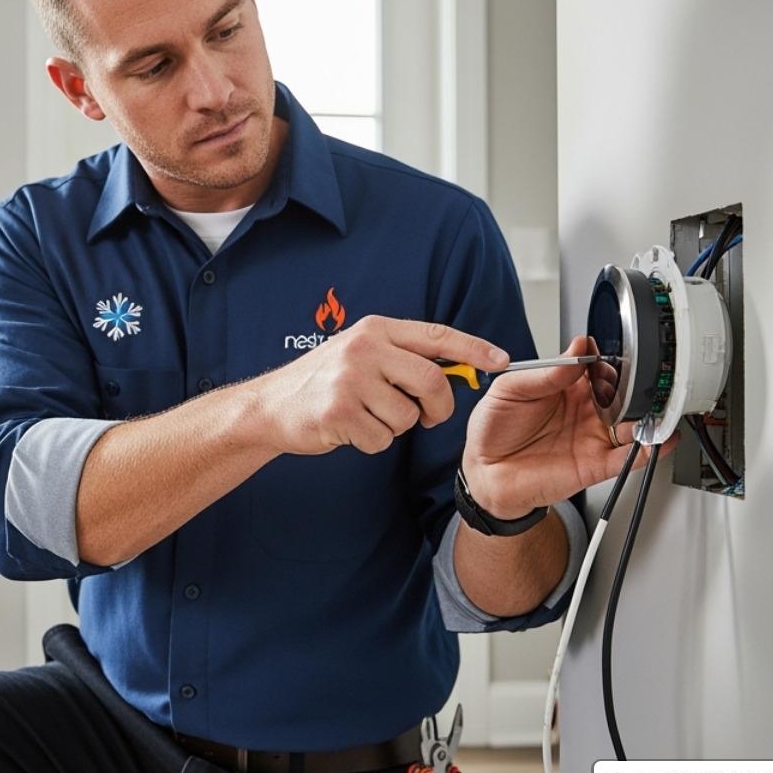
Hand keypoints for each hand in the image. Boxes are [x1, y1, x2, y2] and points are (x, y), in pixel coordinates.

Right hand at [249, 315, 508, 455]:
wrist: (271, 405)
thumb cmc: (322, 382)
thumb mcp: (361, 354)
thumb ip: (403, 357)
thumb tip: (458, 372)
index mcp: (375, 330)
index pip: (437, 335)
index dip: (474, 349)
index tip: (501, 361)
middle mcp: (364, 349)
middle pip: (432, 380)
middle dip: (439, 406)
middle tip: (430, 416)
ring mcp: (350, 380)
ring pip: (408, 416)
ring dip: (395, 427)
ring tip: (366, 417)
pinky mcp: (339, 412)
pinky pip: (382, 439)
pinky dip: (372, 442)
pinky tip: (350, 430)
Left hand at [461, 336, 674, 516]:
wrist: (486, 473)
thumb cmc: (494, 430)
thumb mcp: (510, 389)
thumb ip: (545, 373)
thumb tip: (577, 349)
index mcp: (566, 388)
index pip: (598, 368)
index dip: (608, 362)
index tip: (612, 357)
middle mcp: (584, 411)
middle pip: (622, 395)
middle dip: (634, 387)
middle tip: (636, 382)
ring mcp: (592, 437)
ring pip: (631, 424)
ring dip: (647, 416)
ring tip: (655, 408)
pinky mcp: (595, 465)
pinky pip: (627, 457)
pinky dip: (646, 448)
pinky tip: (657, 438)